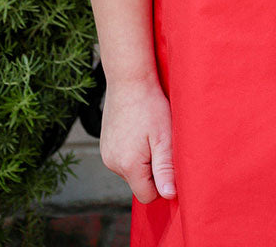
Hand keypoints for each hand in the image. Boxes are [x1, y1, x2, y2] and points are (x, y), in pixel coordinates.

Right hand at [99, 79, 175, 203]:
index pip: (147, 195)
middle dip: (153, 169)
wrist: (129, 79)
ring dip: (143, 159)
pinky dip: (133, 150)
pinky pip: (123, 158)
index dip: (162, 184)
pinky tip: (138, 130)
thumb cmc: (150, 105)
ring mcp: (106, 154)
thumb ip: (165, 168)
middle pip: (139, 183)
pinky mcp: (105, 144)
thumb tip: (169, 196)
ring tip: (149, 133)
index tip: (169, 161)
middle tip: (160, 141)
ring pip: (131, 170)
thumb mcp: (164, 137)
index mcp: (128, 165)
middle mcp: (112, 164)